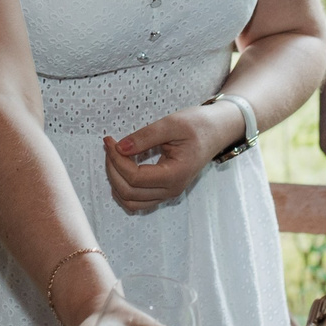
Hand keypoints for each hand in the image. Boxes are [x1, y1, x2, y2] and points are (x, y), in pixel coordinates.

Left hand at [103, 101, 241, 214]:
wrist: (216, 132)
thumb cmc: (198, 126)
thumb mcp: (172, 124)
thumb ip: (145, 136)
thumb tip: (119, 147)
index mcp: (175, 174)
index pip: (134, 177)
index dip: (116, 160)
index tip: (109, 140)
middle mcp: (171, 190)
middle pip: (128, 192)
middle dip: (112, 169)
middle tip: (110, 146)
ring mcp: (168, 193)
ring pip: (131, 201)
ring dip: (115, 182)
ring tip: (114, 158)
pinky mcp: (164, 191)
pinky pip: (137, 201)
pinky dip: (124, 189)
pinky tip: (121, 169)